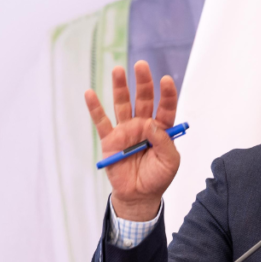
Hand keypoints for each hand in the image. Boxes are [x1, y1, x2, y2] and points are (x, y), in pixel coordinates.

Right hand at [85, 61, 180, 220]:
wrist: (139, 196)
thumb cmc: (157, 178)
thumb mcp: (170, 162)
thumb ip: (164, 142)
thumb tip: (150, 124)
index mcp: (161, 129)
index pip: (165, 107)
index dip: (167, 94)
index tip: (167, 80)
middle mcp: (143, 126)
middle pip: (143, 99)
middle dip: (143, 82)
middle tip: (141, 65)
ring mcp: (125, 131)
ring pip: (122, 105)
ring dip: (120, 88)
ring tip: (118, 70)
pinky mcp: (110, 140)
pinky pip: (101, 122)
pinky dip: (95, 108)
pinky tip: (90, 93)